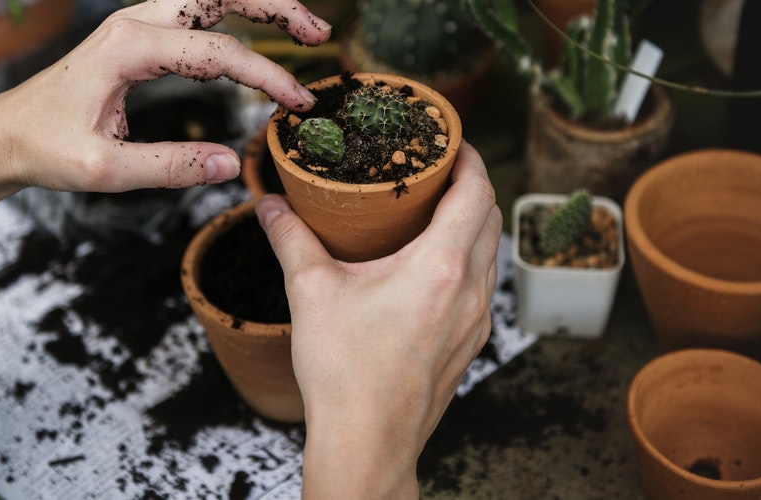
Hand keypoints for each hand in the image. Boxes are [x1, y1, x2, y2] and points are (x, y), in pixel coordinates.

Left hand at [0, 0, 331, 191]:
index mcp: (128, 47)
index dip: (266, 76)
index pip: (218, 52)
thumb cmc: (44, 149)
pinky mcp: (137, 36)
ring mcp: (136, 23)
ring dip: (259, 2)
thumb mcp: (105, 170)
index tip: (297, 103)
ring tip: (305, 28)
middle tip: (318, 34)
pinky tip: (256, 40)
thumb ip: (170, 166)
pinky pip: (196, 13)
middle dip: (275, 4)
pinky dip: (235, 17)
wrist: (3, 135)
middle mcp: (135, 22)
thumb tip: (231, 165)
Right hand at [257, 141, 501, 497]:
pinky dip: (467, 261)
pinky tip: (431, 267)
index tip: (450, 141)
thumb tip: (269, 205)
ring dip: (472, 224)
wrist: (367, 443)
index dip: (470, 158)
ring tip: (433, 212)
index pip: (477, 192)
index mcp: (441, 267)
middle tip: (436, 170)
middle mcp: (471, 291)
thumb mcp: (311, 293)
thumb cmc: (344, 373)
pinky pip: (482, 287)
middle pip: (491, 218)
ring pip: (490, 254)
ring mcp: (476, 322)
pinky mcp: (469, 345)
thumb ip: (290, 239)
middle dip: (471, 186)